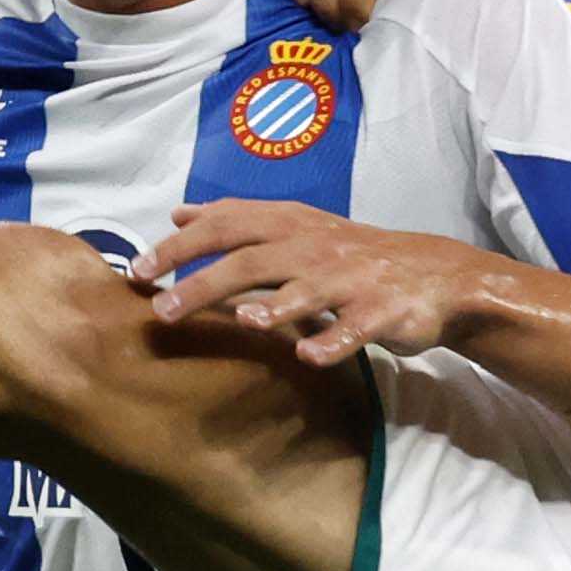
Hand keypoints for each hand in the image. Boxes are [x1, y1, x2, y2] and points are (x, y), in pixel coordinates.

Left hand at [140, 200, 490, 365]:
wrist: (434, 273)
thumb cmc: (350, 255)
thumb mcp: (293, 228)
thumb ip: (236, 221)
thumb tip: (178, 214)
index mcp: (289, 225)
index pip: (224, 226)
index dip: (180, 246)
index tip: (137, 270)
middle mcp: (314, 247)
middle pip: (251, 260)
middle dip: (205, 283)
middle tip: (162, 310)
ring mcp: (349, 280)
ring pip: (305, 291)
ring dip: (274, 307)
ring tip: (243, 321)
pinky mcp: (381, 311)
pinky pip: (355, 328)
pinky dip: (333, 341)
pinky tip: (309, 356)